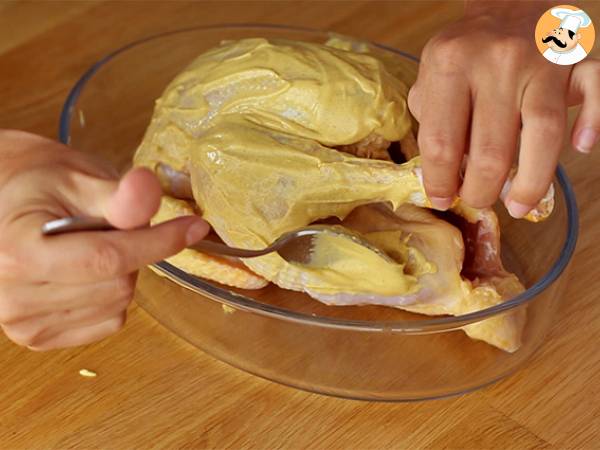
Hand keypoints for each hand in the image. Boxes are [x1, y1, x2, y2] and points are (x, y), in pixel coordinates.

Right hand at [0, 130, 208, 349]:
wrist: (4, 206)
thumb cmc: (38, 186)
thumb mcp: (77, 178)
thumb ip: (117, 194)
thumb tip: (149, 189)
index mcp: (18, 253)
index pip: (107, 258)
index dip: (158, 242)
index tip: (193, 226)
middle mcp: (12, 297)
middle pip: (117, 285)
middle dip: (134, 252)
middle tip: (112, 226)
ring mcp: (24, 324)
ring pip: (117, 304)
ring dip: (123, 273)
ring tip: (90, 245)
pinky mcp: (39, 338)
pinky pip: (108, 321)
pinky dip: (112, 295)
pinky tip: (86, 272)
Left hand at [408, 1, 598, 216]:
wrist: (508, 3)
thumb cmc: (466, 52)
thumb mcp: (432, 75)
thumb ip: (431, 119)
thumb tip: (442, 176)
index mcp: (450, 64)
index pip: (441, 141)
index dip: (440, 180)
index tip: (443, 199)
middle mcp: (495, 61)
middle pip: (491, 149)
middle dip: (481, 190)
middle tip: (478, 201)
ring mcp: (539, 59)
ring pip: (542, 134)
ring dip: (531, 182)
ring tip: (518, 206)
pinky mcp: (575, 58)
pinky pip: (595, 90)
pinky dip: (593, 121)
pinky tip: (581, 148)